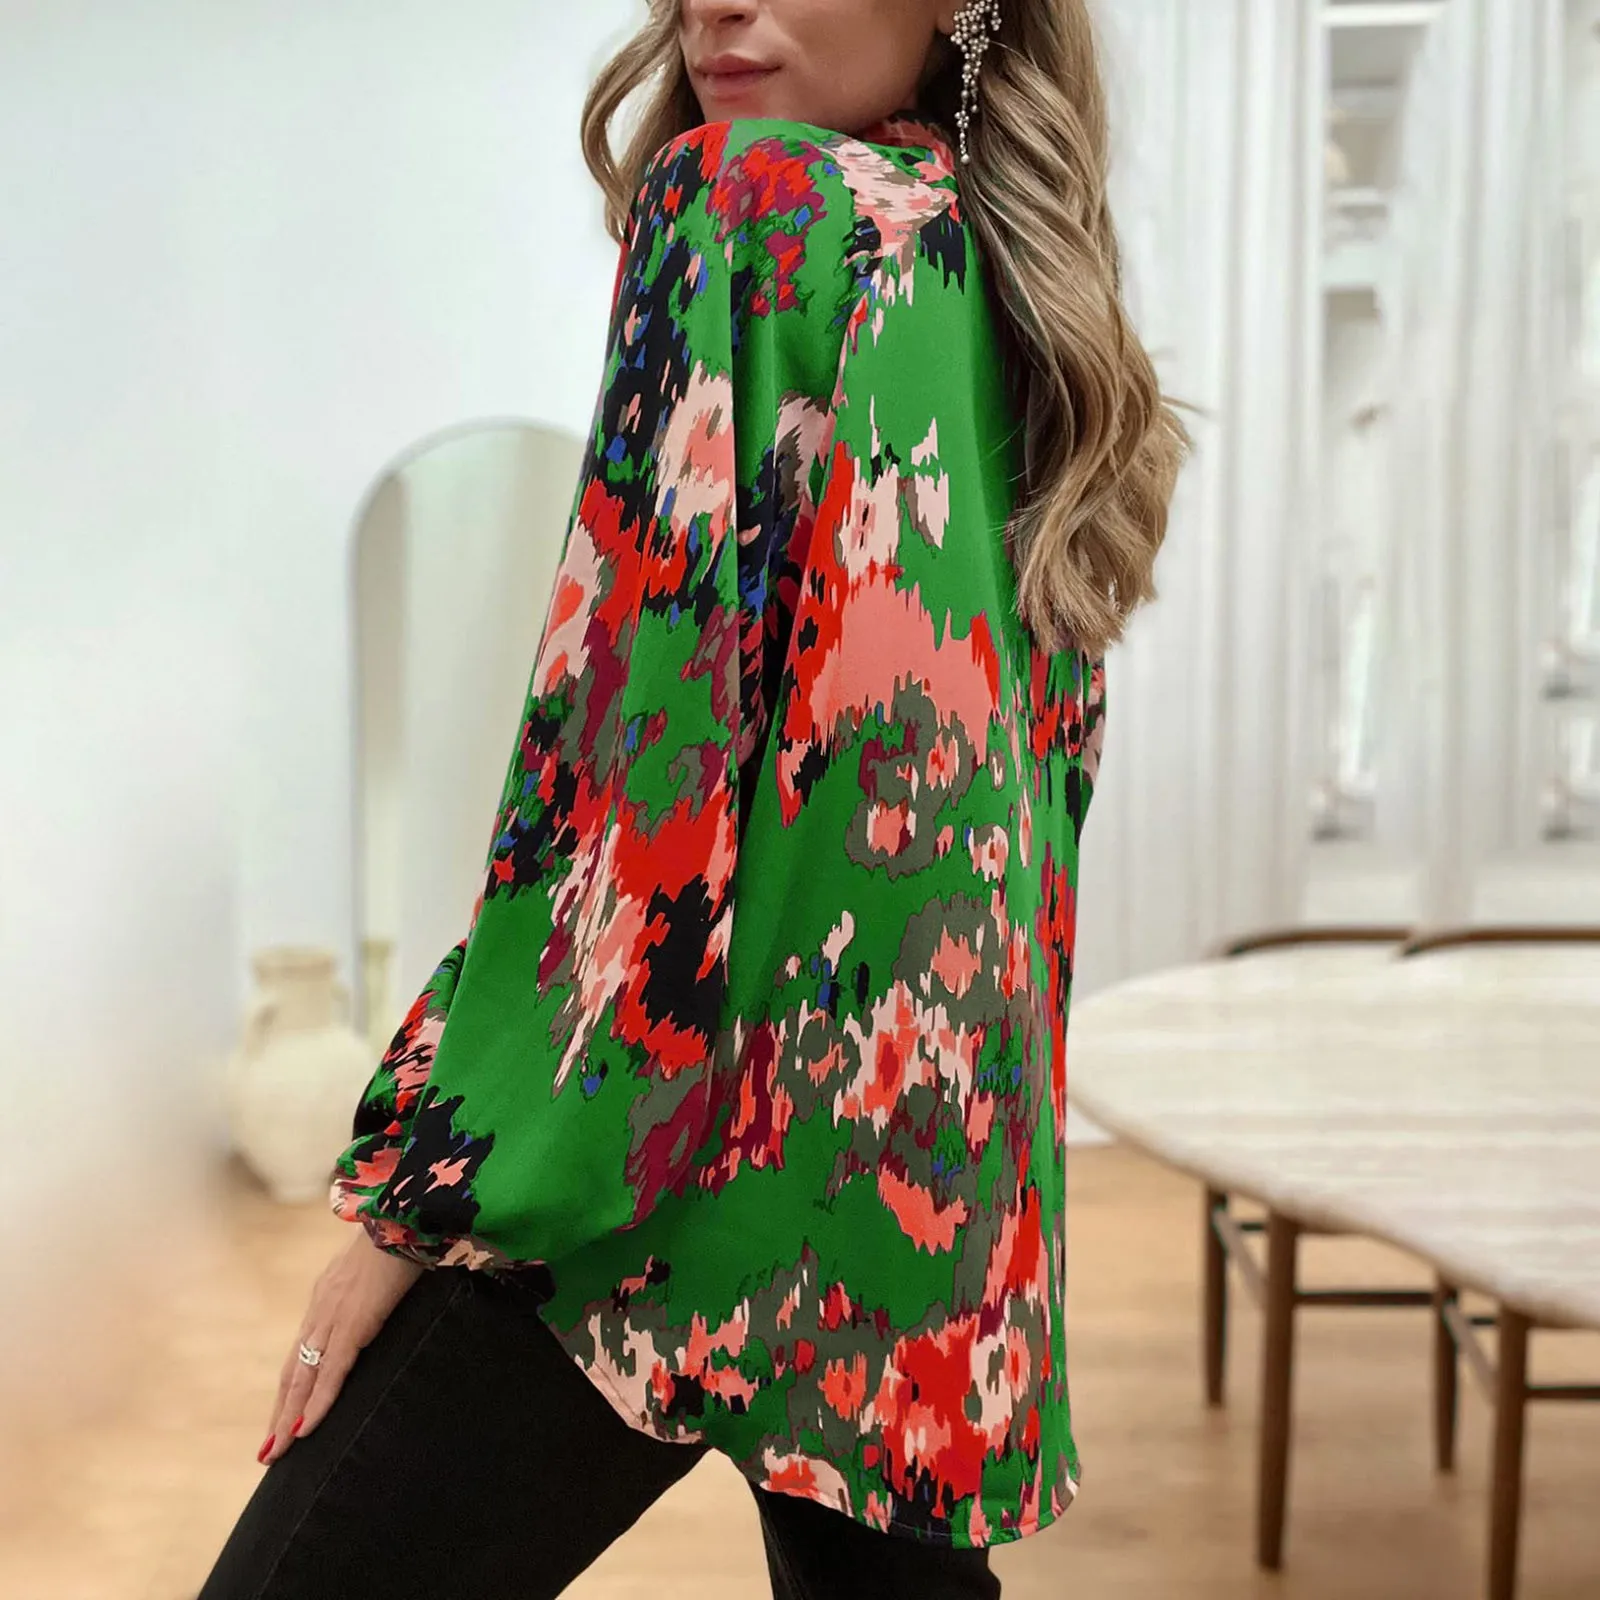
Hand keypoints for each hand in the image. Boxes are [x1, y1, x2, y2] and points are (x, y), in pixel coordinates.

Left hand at [259, 1231, 425, 1465]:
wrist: (401, 1214)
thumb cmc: (399, 1232)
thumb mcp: (379, 1262)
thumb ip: (374, 1282)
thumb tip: (384, 1290)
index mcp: (328, 1295)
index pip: (303, 1349)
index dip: (292, 1383)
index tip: (284, 1411)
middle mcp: (321, 1309)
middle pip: (294, 1370)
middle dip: (281, 1410)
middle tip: (268, 1448)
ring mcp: (332, 1318)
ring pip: (302, 1378)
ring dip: (288, 1417)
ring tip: (276, 1451)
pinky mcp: (352, 1325)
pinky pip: (330, 1373)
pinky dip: (316, 1404)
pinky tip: (305, 1430)